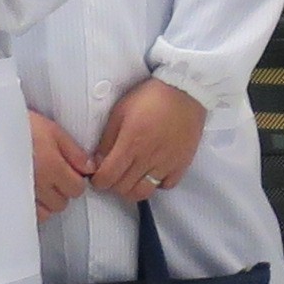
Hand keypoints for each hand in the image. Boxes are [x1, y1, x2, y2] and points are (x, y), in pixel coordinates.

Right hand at [27, 109, 90, 218]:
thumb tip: (90, 169)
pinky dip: (33, 207)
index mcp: (51, 166)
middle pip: (62, 203)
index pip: (76, 189)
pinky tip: (31, 192)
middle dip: (62, 191)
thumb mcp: (52, 130)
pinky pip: (28, 214)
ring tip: (41, 184)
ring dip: (48, 201)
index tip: (69, 172)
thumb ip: (74, 152)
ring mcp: (21, 194)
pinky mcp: (8, 199)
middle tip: (53, 176)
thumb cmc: (22, 126)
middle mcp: (38, 184)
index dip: (75, 180)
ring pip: (46, 212)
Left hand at [93, 79, 207, 203]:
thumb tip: (98, 161)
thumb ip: (107, 139)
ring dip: (133, 189)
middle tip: (113, 175)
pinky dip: (157, 184)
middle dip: (113, 185)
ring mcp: (167, 163)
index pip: (107, 177)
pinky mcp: (182, 164)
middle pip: (123, 188)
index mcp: (130, 143)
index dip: (98, 181)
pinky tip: (153, 172)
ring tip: (131, 178)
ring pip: (144, 192)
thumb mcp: (120, 111)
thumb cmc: (149, 97)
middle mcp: (148, 158)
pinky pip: (166, 185)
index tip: (98, 176)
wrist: (185, 91)